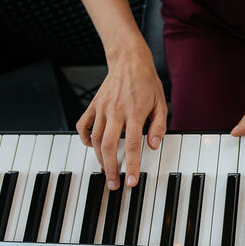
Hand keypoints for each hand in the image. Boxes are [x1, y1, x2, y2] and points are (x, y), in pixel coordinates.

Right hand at [76, 39, 167, 189]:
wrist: (129, 60)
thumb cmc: (147, 82)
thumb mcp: (161, 103)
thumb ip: (159, 126)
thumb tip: (153, 147)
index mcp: (135, 112)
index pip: (133, 145)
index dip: (132, 166)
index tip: (132, 182)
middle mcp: (116, 111)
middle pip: (108, 146)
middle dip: (111, 169)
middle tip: (114, 184)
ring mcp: (102, 108)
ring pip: (95, 139)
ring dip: (99, 158)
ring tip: (106, 170)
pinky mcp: (93, 105)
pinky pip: (83, 125)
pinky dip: (84, 139)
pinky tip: (91, 147)